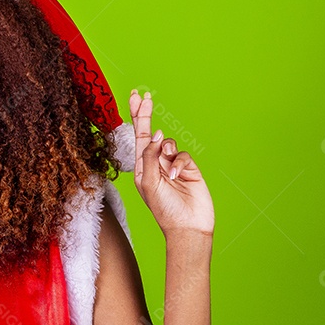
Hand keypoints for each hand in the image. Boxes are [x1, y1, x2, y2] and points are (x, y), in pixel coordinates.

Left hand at [129, 90, 213, 235]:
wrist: (187, 228)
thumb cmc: (164, 209)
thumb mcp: (149, 183)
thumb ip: (150, 157)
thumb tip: (156, 135)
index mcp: (141, 167)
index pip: (137, 137)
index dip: (136, 116)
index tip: (135, 97)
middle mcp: (155, 164)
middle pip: (150, 133)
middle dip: (145, 114)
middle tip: (143, 96)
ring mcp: (172, 165)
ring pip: (169, 143)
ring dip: (167, 150)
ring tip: (168, 170)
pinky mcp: (189, 169)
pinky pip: (183, 154)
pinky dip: (180, 162)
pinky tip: (178, 175)